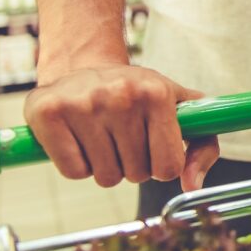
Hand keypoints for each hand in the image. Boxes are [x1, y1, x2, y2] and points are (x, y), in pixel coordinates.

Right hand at [24, 64, 217, 190]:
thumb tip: (192, 185)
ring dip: (105, 167)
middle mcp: (121, 95)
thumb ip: (202, 147)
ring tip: (103, 137)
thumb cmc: (137, 95)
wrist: (83, 65)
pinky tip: (80, 140)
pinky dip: (78, 166)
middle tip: (124, 139)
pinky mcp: (48, 113)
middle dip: (133, 166)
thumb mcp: (180, 109)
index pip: (169, 166)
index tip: (154, 150)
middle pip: (136, 174)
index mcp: (157, 93)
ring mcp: (83, 103)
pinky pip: (73, 172)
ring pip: (104, 176)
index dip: (162, 167)